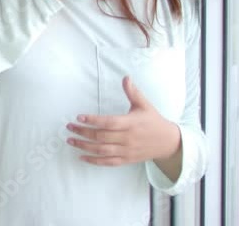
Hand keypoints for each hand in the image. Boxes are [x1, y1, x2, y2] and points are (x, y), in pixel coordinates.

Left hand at [66, 76, 181, 166]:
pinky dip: (94, 161)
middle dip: (83, 132)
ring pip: (102, 150)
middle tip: (69, 127)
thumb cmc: (154, 121)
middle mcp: (128, 138)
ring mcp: (127, 150)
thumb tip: (125, 77)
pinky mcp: (127, 160)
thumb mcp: (145, 105)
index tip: (79, 117)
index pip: (109, 122)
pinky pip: (108, 162)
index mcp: (131, 123)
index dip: (93, 120)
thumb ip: (133, 92)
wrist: (169, 143)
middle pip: (102, 136)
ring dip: (84, 146)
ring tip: (71, 140)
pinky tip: (81, 156)